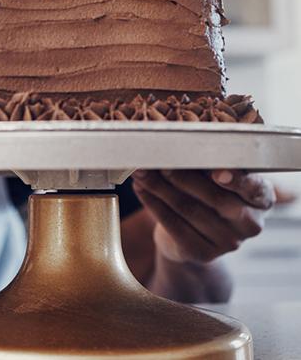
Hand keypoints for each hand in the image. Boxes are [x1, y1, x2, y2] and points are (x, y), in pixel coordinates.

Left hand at [132, 169, 274, 263]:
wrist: (192, 237)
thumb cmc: (206, 197)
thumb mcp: (215, 180)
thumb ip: (207, 166)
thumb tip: (175, 149)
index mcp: (261, 200)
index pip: (254, 189)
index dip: (236, 180)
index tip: (216, 171)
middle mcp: (250, 224)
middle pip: (215, 198)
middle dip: (182, 176)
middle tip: (159, 161)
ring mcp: (227, 242)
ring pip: (188, 209)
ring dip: (159, 186)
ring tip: (141, 171)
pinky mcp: (202, 253)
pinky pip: (172, 224)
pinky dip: (152, 202)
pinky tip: (140, 188)